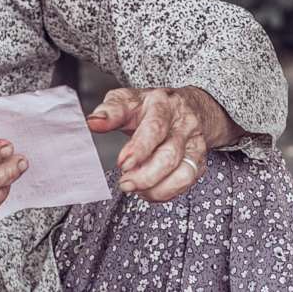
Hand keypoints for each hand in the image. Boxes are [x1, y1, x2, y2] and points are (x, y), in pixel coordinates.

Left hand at [85, 87, 243, 201]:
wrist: (185, 107)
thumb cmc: (151, 106)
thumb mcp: (128, 101)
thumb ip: (110, 111)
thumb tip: (93, 122)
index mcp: (163, 104)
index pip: (155, 127)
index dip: (139, 148)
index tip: (123, 163)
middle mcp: (183, 124)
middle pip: (170, 155)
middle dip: (146, 175)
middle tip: (125, 183)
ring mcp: (194, 143)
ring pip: (183, 172)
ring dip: (157, 187)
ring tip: (136, 188)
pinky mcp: (199, 161)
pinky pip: (187, 182)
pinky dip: (167, 192)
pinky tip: (149, 191)